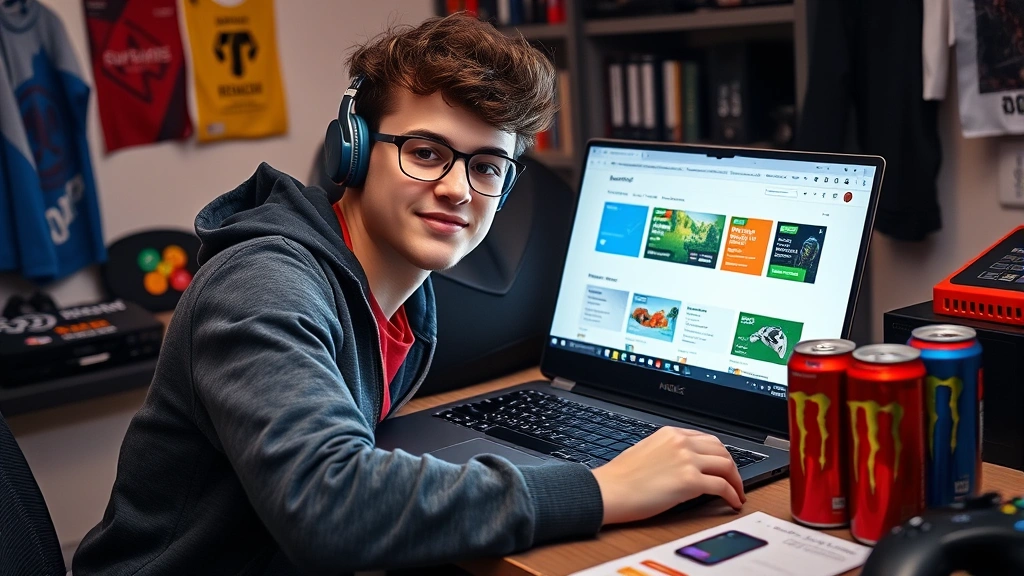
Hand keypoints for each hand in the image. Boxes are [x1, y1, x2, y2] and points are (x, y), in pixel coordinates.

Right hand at [591, 426, 745, 525]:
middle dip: (732, 467)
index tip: (723, 466)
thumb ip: (667, 452)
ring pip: (727, 465)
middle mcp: (681, 442)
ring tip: (737, 493)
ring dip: (736, 481)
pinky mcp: (690, 481)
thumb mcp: (645, 451)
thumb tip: (682, 464)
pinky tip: (733, 502)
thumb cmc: (620, 477)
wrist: (609, 490)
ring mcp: (687, 460)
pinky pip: (722, 486)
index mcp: (670, 433)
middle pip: (721, 450)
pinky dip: (732, 495)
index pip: (706, 439)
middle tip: (734, 481)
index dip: (719, 454)